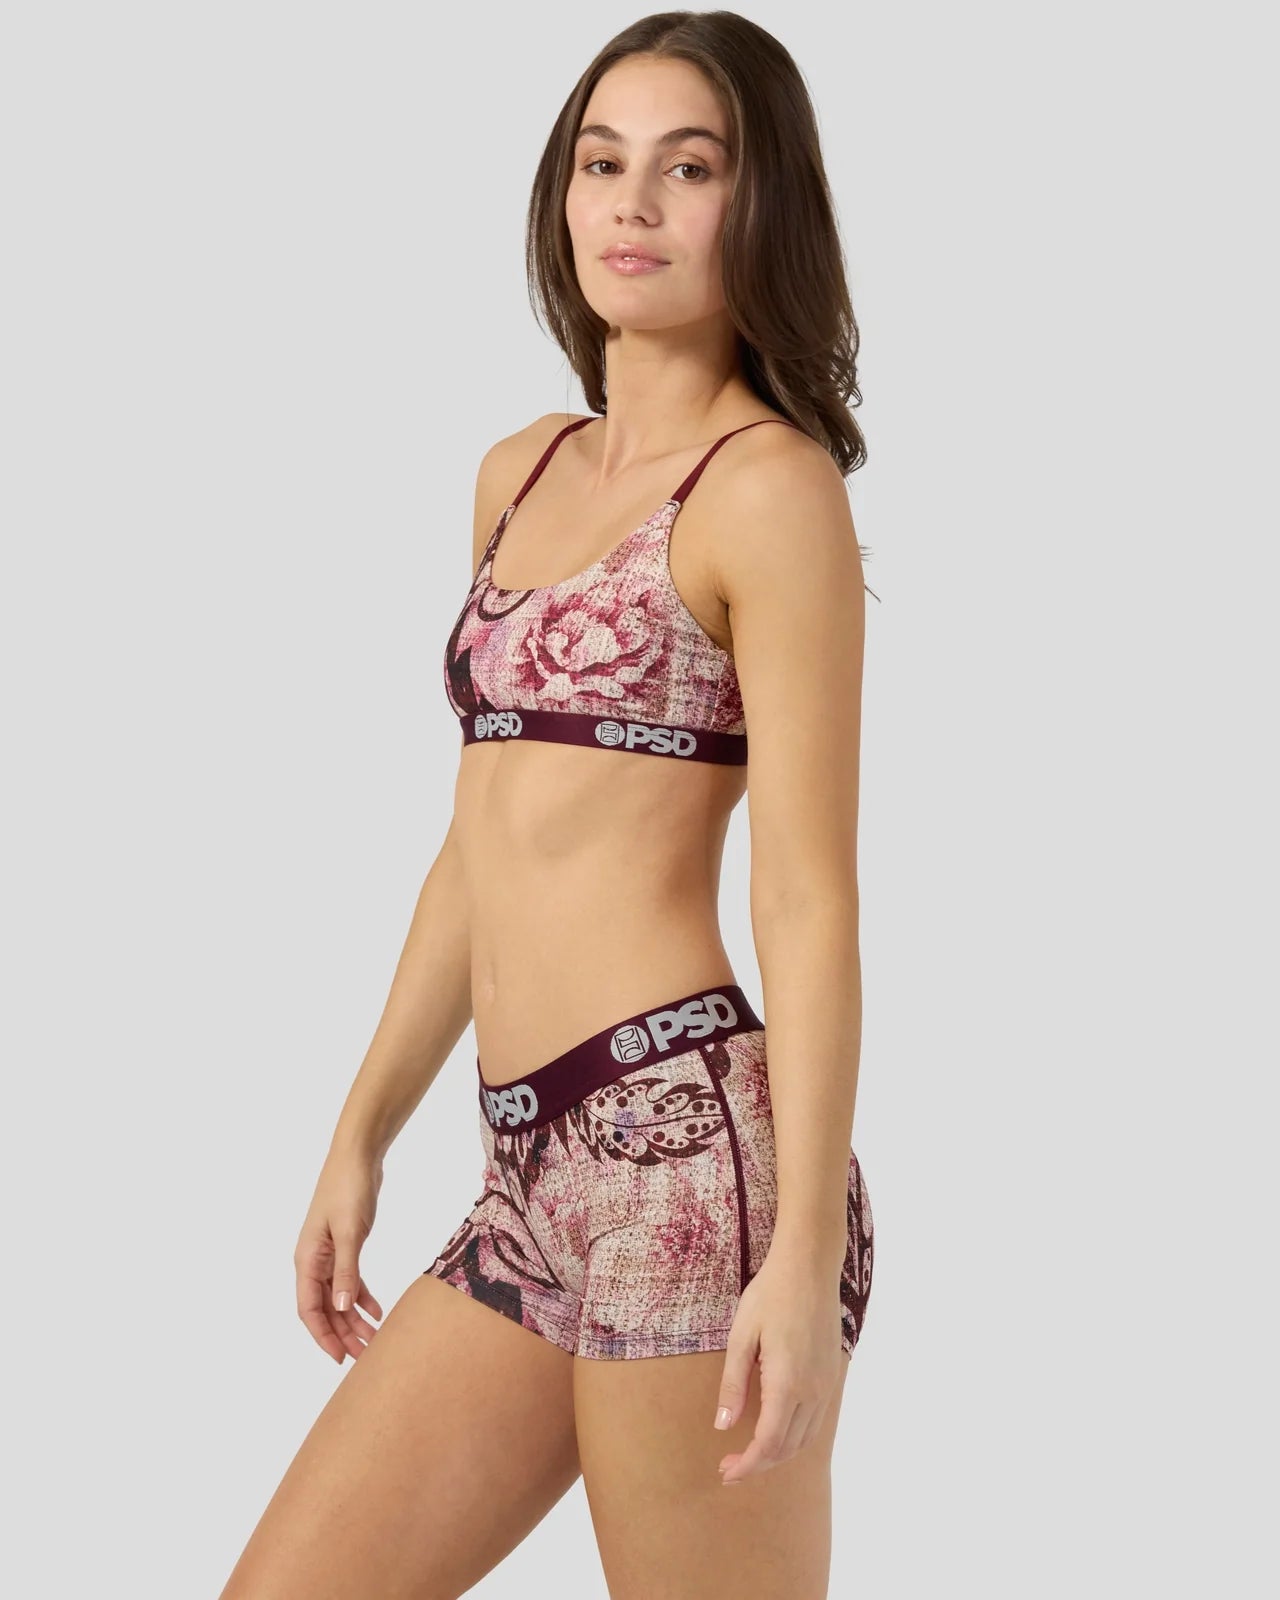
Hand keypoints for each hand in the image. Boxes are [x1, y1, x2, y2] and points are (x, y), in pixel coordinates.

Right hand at [294, 1150, 385, 1363]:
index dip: (322, 1337)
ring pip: (337, 1297)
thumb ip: (346, 1271)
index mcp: (307, 1259)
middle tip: (365, 1357)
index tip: (339, 1359)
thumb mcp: (350, 1232)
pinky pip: (350, 1279)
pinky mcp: (345, 1245)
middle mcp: (313, 1260)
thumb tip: (339, 1309)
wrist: (358, 1156)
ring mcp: (328, 1253)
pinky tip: (377, 1311)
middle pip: (324, 1308)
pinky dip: (361, 1296)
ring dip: (353, 1319)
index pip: (309, 1309)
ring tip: (374, 1340)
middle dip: (342, 1334)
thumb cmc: (349, 1188)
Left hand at [713, 1246, 844, 1484]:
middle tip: (729, 1467)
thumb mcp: (741, 1336)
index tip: (725, 1472)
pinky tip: (775, 1429)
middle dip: (759, 1464)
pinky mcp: (831, 1374)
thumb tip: (723, 1427)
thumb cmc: (770, 1295)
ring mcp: (826, 1384)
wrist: (809, 1266)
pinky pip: (815, 1421)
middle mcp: (813, 1391)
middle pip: (788, 1448)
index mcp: (787, 1384)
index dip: (747, 1465)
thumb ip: (733, 1384)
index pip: (768, 1443)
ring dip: (778, 1453)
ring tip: (749, 1453)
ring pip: (805, 1439)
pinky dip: (794, 1436)